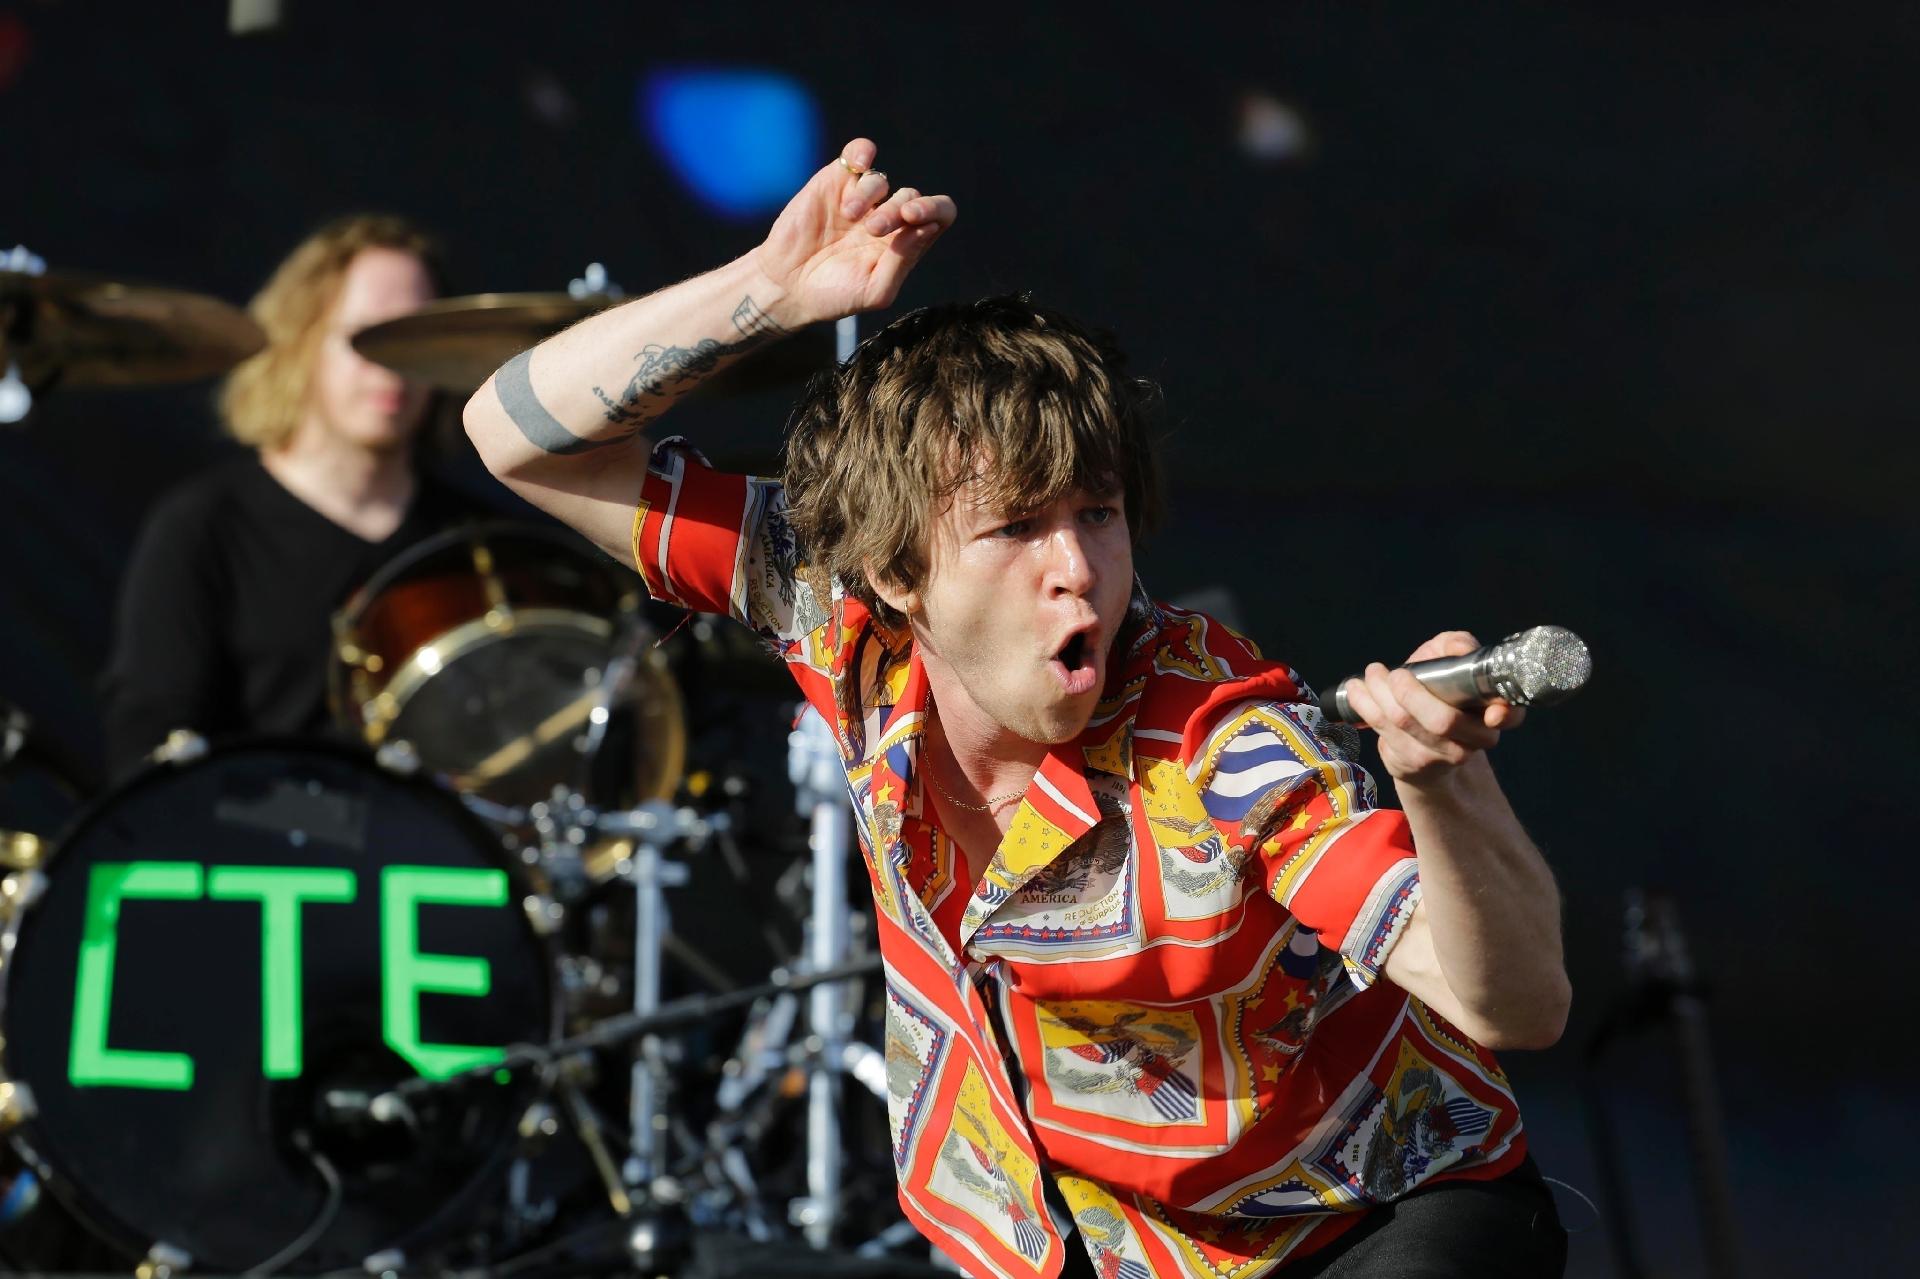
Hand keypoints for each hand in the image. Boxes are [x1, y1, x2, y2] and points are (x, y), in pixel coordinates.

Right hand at [749, 137, 956, 326]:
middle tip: (872, 230)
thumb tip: (929, 226)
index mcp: (904, 243)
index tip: (913, 218)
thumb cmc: (835, 295)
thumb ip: (904, 260)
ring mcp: (862, 198)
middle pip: (911, 197)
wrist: (787, 286)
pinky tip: (859, 164)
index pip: (939, 215)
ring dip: (869, 194)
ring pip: (882, 180)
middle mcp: (887, 217)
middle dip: (896, 211)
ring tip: (849, 214)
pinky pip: (858, 154)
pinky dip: (862, 152)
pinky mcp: (835, 182)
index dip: (935, 209)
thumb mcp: (875, 290)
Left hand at [1336, 631, 1526, 787]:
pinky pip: (1384, 732)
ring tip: (1372, 674)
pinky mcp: (1414, 764)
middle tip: (1395, 674)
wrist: (1420, 737)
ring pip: (1406, 724)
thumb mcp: (1447, 659)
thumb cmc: (1438, 690)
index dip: (1503, 714)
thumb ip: (1457, 645)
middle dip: (1410, 692)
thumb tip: (1461, 648)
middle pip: (1442, 721)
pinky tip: (1357, 689)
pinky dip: (1365, 705)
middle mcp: (1474, 739)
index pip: (1510, 715)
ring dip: (1380, 694)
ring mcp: (1444, 757)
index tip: (1492, 713)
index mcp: (1493, 711)